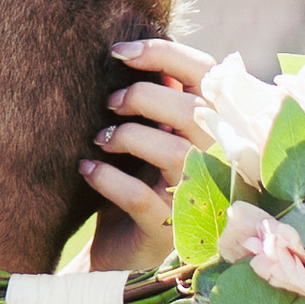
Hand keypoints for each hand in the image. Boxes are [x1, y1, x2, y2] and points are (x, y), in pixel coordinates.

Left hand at [77, 38, 212, 274]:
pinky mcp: (167, 233)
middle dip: (143, 96)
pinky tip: (86, 168)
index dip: (164, 54)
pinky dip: (107, 178)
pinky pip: (140, 197)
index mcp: (217, 130)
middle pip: (192, 112)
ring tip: (99, 139)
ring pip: (174, 153)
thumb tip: (137, 52)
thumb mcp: (151, 136)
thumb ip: (158, 100)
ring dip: (127, 137)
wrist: (120, 251)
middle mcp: (218, 164)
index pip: (208, 76)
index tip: (118, 52)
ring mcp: (197, 201)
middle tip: (110, 103)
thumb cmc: (139, 181)